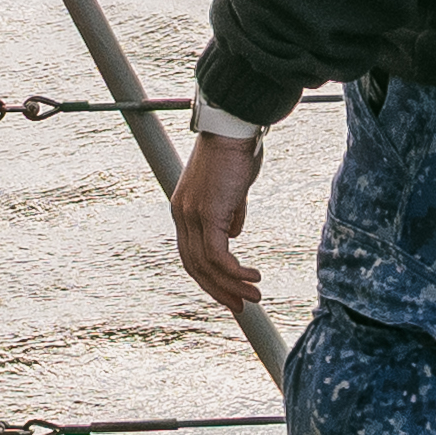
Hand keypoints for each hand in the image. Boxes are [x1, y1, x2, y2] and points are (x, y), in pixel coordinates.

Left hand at [168, 120, 268, 314]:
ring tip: (254, 296)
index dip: (209, 277)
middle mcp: (181, 216)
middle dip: (218, 290)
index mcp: (183, 210)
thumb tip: (235, 233)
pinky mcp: (207, 215)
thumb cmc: (235, 151)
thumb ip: (230, 211)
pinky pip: (218, 256)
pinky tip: (253, 276)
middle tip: (241, 306)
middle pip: (194, 266)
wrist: (232, 129)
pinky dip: (235, 272)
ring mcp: (191, 216)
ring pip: (206, 266)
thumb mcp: (231, 188)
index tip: (229, 291)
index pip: (191, 254)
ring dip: (232, 285)